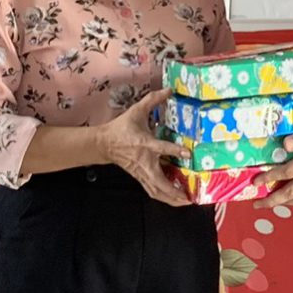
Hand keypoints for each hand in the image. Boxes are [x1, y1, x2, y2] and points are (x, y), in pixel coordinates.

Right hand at [100, 87, 191, 205]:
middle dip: (174, 191)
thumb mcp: (136, 111)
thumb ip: (153, 100)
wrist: (104, 143)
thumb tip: (168, 89)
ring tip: (185, 202)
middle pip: (159, 181)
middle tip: (189, 197)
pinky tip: (174, 200)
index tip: (188, 154)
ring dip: (170, 198)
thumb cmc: (121, 128)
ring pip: (156, 190)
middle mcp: (144, 161)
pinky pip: (152, 191)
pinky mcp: (139, 177)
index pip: (161, 148)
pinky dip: (163, 197)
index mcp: (145, 144)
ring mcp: (141, 172)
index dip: (174, 151)